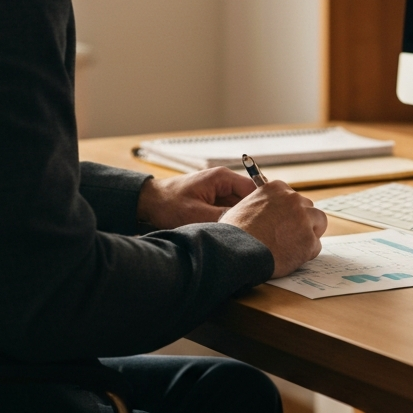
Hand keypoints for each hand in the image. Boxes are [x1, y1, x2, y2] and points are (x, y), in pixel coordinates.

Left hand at [136, 168, 255, 229]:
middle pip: (247, 199)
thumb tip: (245, 225)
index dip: (261, 207)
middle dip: (249, 215)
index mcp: (222, 177)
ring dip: (237, 220)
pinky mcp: (212, 202)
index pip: (254, 190)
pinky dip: (228, 221)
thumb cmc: (167, 204)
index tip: (266, 223)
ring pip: (238, 207)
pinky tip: (228, 233)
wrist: (147, 204)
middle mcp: (223, 182)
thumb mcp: (197, 214)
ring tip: (240, 235)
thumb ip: (224, 217)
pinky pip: (228, 211)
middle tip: (254, 233)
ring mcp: (218, 192)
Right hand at [220, 181, 326, 277]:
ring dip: (310, 233)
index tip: (285, 221)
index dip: (290, 211)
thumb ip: (261, 205)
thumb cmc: (235, 232)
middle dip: (302, 220)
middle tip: (290, 235)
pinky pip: (315, 246)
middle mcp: (293, 199)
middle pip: (308, 207)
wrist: (237, 251)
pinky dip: (306, 253)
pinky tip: (290, 258)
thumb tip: (264, 212)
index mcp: (276, 188)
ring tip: (294, 246)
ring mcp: (303, 219)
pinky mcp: (309, 240)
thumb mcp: (244, 206)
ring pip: (319, 222)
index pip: (293, 197)